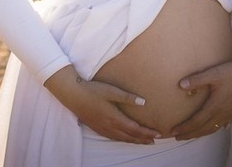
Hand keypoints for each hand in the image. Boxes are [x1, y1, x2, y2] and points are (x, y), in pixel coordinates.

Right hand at [44, 67, 161, 143]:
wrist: (73, 95)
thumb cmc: (93, 90)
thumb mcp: (111, 91)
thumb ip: (127, 97)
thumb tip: (143, 103)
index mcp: (114, 118)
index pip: (135, 129)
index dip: (147, 133)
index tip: (158, 134)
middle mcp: (109, 126)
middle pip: (130, 136)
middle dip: (143, 139)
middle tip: (155, 141)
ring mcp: (102, 129)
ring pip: (122, 139)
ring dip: (134, 141)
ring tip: (144, 141)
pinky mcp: (97, 128)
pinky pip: (113, 138)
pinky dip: (123, 139)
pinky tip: (125, 138)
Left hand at [169, 59, 231, 140]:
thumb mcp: (213, 74)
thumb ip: (197, 80)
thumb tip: (181, 85)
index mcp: (214, 107)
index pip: (196, 122)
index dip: (184, 128)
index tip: (173, 131)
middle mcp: (221, 114)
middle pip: (202, 129)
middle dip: (189, 134)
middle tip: (177, 138)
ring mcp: (228, 114)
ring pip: (212, 128)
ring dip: (200, 133)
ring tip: (191, 135)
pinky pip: (222, 124)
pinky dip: (214, 128)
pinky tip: (216, 128)